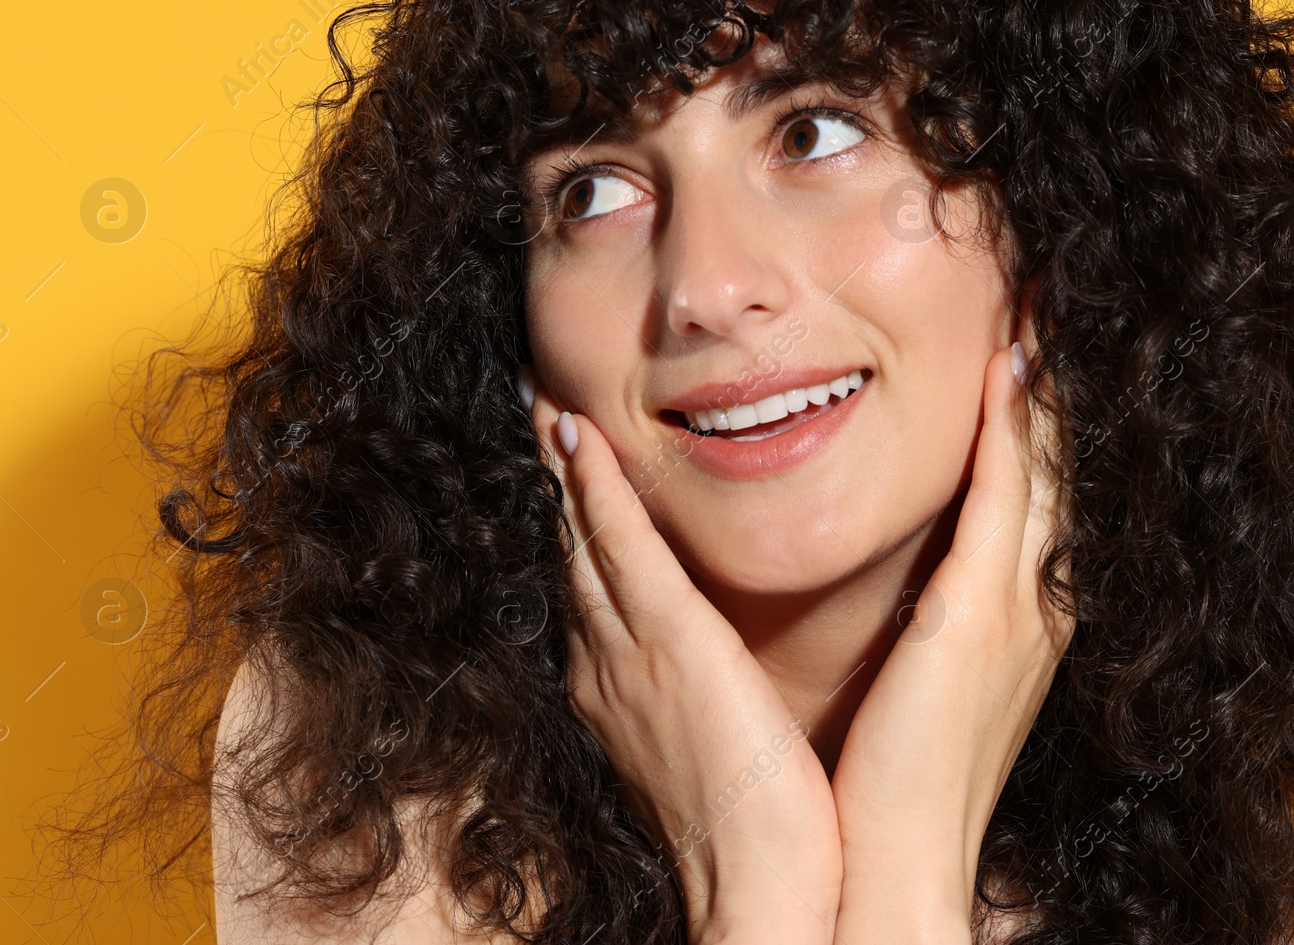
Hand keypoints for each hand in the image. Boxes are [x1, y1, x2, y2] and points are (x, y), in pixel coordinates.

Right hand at [522, 370, 842, 944]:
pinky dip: (598, 492)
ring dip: (562, 468)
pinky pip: (624, 552)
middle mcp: (607, 663)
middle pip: (571, 551)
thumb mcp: (707, 743)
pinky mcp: (672, 647)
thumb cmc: (751, 826)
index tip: (562, 462)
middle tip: (533, 406)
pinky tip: (580, 442)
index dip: (571, 520)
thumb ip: (693, 692)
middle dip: (551, 481)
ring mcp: (630, 653)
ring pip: (585, 539)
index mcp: (618, 687)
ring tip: (543, 402)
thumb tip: (706, 665)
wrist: (760, 890)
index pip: (590, 583)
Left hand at [829, 342, 1073, 943]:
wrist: (892, 863)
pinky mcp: (980, 619)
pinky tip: (1014, 369)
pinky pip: (1007, 502)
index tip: (1035, 342)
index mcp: (1018, 618)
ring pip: (1046, 468)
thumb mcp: (927, 682)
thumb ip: (935, 619)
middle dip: (1060, 382)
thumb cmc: (895, 777)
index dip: (1046, 416)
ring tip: (1045, 302)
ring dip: (1048, 385)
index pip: (1041, 491)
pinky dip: (1017, 432)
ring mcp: (1018, 609)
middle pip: (1060, 466)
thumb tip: (920, 579)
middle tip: (1056, 294)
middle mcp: (1036, 604)